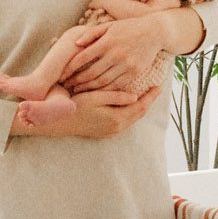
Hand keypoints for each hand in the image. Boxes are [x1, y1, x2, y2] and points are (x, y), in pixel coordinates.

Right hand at [10, 85, 161, 138]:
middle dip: (148, 101)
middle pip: (138, 114)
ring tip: (145, 94)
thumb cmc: (76, 106)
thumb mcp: (96, 97)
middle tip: (155, 89)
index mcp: (117, 118)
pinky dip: (130, 112)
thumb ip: (117, 97)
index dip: (150, 97)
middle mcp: (116, 128)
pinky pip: (123, 121)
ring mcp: (110, 132)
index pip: (140, 107)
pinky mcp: (104, 132)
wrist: (59, 122)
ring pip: (131, 118)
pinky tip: (129, 103)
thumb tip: (135, 97)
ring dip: (139, 107)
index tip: (158, 86)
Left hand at [55, 12, 170, 94]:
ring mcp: (126, 64)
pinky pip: (116, 85)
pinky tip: (96, 92)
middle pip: (91, 72)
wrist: (154, 32)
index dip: (70, 68)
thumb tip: (76, 44)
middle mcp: (116, 54)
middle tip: (67, 86)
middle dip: (77, 81)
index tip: (62, 75)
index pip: (83, 57)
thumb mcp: (109, 26)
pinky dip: (104, 90)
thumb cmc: (128, 28)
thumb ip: (91, 33)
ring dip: (89, 88)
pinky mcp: (134, 72)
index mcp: (107, 41)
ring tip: (78, 91)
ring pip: (103, 81)